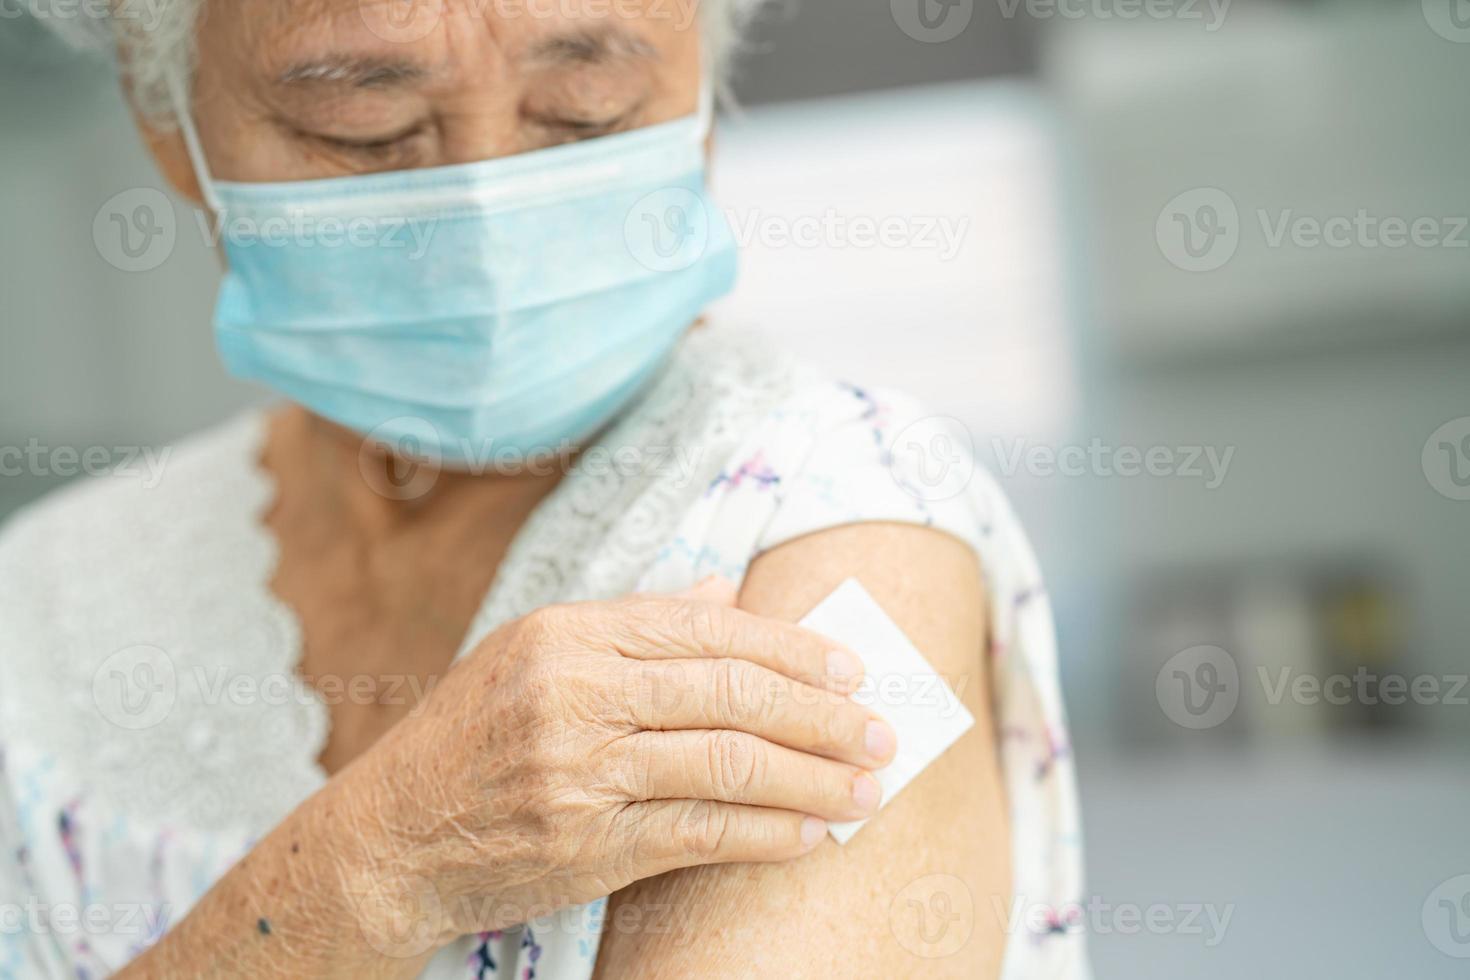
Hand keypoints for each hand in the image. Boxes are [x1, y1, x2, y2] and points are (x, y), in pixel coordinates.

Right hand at [339, 578, 897, 951]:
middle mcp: (574, 691)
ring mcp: (578, 769)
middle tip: (881, 730)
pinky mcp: (583, 843)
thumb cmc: (471, 734)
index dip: (792, 647)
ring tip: (867, 788)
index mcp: (568, 632)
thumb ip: (634, 619)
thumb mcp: (535, 652)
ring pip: (727, 762)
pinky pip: (699, 833)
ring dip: (813, 777)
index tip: (851, 667)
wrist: (386, 834)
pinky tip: (810, 834)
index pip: (708, 628)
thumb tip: (724, 588)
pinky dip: (766, 833)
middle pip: (731, 691)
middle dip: (822, 712)